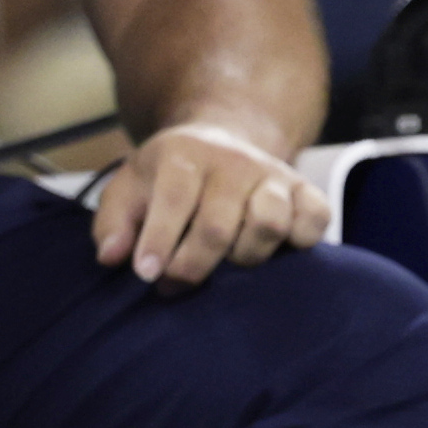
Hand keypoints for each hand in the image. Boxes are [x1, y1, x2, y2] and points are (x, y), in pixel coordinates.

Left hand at [89, 121, 326, 284]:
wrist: (220, 142)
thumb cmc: (168, 179)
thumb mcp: (129, 188)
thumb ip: (113, 223)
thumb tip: (113, 257)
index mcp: (184, 154)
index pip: (174, 199)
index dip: (160, 240)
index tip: (146, 274)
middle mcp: (233, 161)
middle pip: (219, 224)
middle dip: (193, 264)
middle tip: (174, 284)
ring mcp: (273, 175)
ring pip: (270, 223)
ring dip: (245, 256)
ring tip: (226, 263)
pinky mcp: (305, 190)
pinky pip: (314, 219)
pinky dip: (300, 240)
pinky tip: (276, 252)